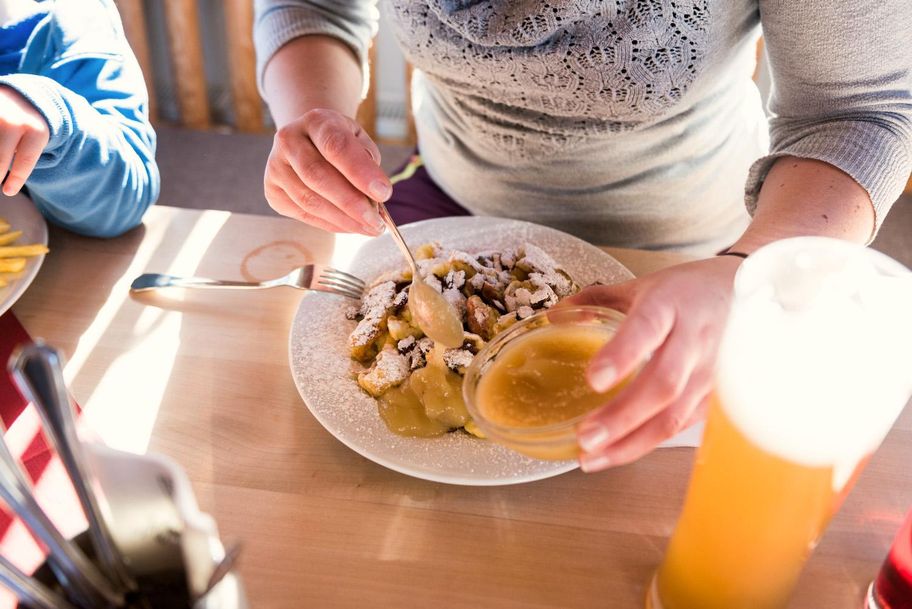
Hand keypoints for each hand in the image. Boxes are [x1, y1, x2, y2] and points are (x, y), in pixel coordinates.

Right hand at [0, 86, 48, 195]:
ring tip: (2, 166)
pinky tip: (0, 151)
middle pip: (1, 159)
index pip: (24, 161)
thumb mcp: (36, 141)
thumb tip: (8, 189)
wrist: (23, 95)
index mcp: (36, 130)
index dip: (16, 180)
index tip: (9, 192)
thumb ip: (23, 159)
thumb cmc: (29, 127)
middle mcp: (14, 121)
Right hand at [264, 108, 390, 234]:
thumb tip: (374, 198)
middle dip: (351, 204)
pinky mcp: (272, 191)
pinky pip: (303, 214)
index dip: (360, 172)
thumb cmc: (339, 142)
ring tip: (368, 228)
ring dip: (343, 220)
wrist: (308, 140)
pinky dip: (330, 224)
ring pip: (309, 200)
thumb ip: (367, 162)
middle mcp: (289, 140)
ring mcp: (275, 166)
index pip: (335, 146)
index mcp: (315, 121)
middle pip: (318, 176)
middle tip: (376, 223)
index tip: (384, 193)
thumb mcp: (358, 140)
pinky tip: (350, 226)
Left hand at [562, 256, 742, 471]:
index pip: (647, 329)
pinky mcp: (716, 396)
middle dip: (622, 416)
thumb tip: (553, 316)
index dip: (622, 355)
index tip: (594, 379)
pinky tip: (617, 453)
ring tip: (592, 458)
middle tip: (585, 437)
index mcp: (670, 304)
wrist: (749, 292)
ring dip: (631, 441)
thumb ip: (596, 300)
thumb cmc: (688, 290)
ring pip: (674, 414)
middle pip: (662, 384)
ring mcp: (710, 372)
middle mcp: (693, 339)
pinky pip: (682, 425)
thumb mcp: (643, 285)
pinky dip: (648, 443)